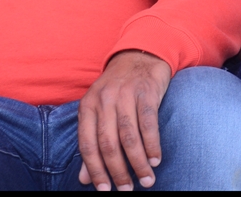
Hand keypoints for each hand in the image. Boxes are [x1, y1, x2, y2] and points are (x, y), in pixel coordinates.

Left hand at [77, 49, 171, 190]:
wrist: (138, 56)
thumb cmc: (116, 89)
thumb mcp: (98, 110)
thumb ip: (91, 142)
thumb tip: (84, 178)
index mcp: (88, 106)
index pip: (87, 144)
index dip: (94, 170)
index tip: (104, 190)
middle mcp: (104, 100)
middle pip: (108, 143)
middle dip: (118, 171)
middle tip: (127, 189)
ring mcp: (125, 95)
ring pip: (129, 136)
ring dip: (138, 163)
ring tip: (146, 180)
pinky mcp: (146, 92)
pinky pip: (149, 123)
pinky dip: (152, 144)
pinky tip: (156, 160)